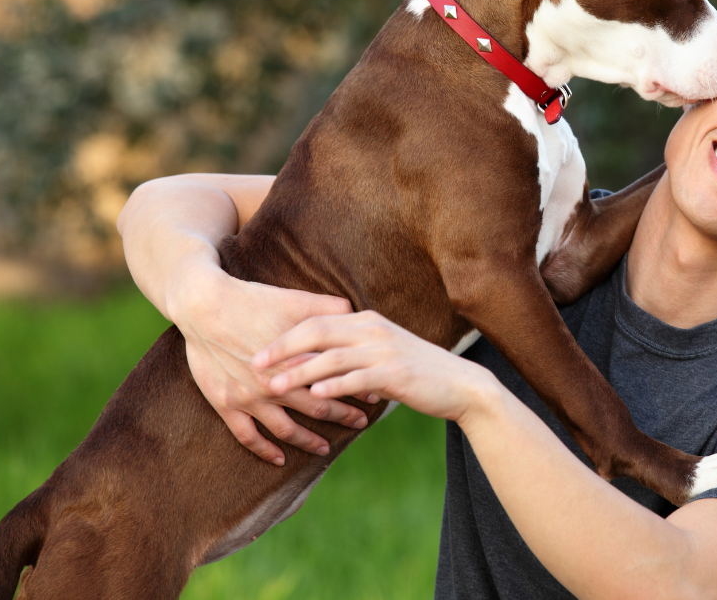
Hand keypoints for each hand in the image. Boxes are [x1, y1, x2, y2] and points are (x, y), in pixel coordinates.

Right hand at [168, 262, 374, 464]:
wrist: (205, 306)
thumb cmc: (253, 300)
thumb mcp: (295, 299)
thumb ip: (328, 309)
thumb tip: (355, 313)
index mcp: (296, 360)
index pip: (335, 381)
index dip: (357, 389)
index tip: (374, 395)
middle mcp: (275, 384)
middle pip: (317, 407)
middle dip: (344, 416)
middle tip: (361, 423)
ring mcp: (249, 397)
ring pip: (286, 429)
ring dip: (308, 440)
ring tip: (325, 448)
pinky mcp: (226, 404)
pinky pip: (247, 436)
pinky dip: (264, 450)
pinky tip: (279, 459)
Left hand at [256, 311, 493, 424]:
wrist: (461, 385)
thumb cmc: (419, 372)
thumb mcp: (383, 355)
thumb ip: (354, 353)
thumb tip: (316, 364)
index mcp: (368, 322)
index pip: (317, 321)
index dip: (285, 335)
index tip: (257, 350)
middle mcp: (374, 330)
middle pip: (318, 332)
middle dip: (283, 348)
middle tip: (254, 364)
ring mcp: (386, 351)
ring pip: (333, 357)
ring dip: (300, 371)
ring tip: (274, 386)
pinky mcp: (396, 373)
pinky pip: (358, 378)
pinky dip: (334, 386)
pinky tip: (315, 396)